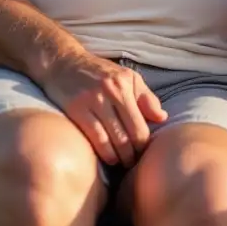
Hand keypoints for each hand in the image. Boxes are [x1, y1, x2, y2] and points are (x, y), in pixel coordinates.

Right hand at [43, 51, 166, 168]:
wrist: (64, 62)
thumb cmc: (100, 73)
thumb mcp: (127, 77)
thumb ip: (146, 98)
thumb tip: (162, 118)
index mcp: (125, 84)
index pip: (141, 124)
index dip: (144, 144)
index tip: (144, 153)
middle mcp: (111, 91)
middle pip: (129, 134)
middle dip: (134, 154)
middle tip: (134, 162)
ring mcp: (93, 100)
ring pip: (113, 139)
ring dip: (121, 157)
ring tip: (123, 163)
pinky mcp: (76, 109)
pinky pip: (96, 137)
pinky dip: (105, 153)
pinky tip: (109, 158)